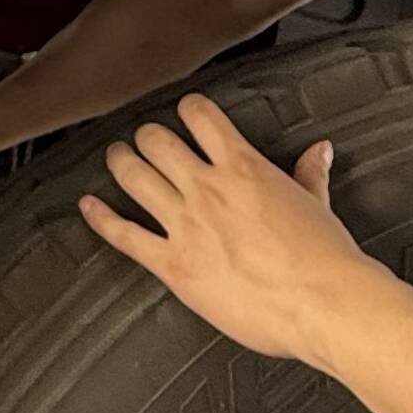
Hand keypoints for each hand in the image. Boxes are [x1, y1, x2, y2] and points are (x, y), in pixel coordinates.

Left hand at [81, 95, 379, 368]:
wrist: (323, 303)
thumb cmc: (325, 261)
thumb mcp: (318, 205)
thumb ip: (310, 175)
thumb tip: (319, 152)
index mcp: (245, 169)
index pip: (202, 117)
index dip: (187, 109)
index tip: (184, 112)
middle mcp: (208, 189)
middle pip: (157, 142)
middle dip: (147, 136)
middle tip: (143, 139)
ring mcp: (187, 225)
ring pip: (135, 176)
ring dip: (120, 162)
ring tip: (116, 156)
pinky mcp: (175, 265)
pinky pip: (125, 235)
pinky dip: (100, 218)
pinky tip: (88, 206)